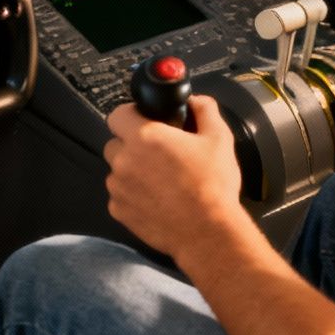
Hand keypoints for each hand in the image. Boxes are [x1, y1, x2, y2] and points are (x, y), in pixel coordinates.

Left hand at [103, 96, 247, 256]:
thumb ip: (205, 110)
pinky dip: (132, 195)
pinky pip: (119, 196)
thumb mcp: (219, 138)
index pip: (118, 114)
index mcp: (145, 136)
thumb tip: (195, 101)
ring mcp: (118, 188)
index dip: (131, 115)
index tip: (145, 122)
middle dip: (131, 145)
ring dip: (132, 172)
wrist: (207, 232)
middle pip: (115, 143)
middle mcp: (124, 160)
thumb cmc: (213, 185)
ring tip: (160, 181)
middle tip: (158, 154)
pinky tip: (156, 200)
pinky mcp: (118, 211)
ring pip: (116, 171)